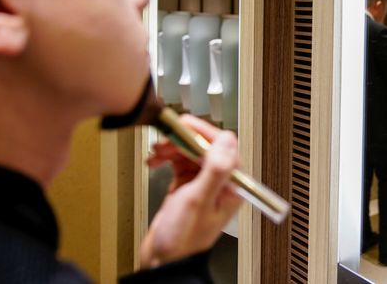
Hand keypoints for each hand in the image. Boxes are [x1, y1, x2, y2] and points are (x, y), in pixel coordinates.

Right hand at [139, 115, 241, 267]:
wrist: (163, 262)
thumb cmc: (182, 240)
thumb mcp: (197, 201)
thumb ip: (214, 169)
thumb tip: (228, 141)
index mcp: (231, 184)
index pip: (223, 145)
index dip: (201, 132)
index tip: (183, 125)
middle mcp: (220, 182)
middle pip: (204, 145)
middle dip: (182, 139)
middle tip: (164, 138)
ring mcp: (202, 183)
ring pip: (189, 151)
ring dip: (172, 147)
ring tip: (157, 152)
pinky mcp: (187, 186)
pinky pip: (179, 161)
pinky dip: (166, 157)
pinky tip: (155, 162)